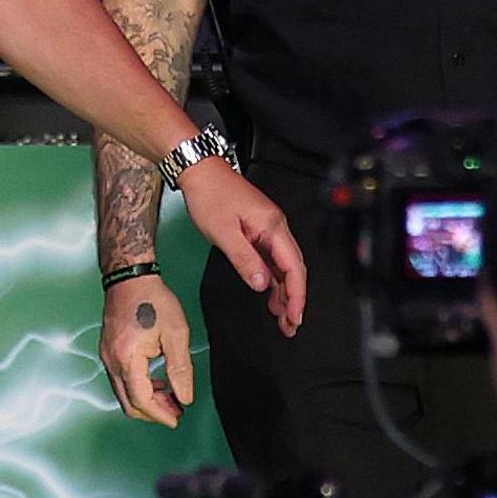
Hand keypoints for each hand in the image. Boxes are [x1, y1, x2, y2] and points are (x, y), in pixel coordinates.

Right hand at [100, 272, 196, 425]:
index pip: (141, 399)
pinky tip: (157, 382)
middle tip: (176, 411)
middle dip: (152, 412)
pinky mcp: (108, 352)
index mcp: (128, 359)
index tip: (176, 420)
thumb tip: (184, 398)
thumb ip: (180, 369)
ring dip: (147, 400)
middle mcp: (112, 362)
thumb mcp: (176, 334)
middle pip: (128, 402)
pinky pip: (122, 380)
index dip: (159, 414)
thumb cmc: (153, 301)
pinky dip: (139, 388)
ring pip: (124, 393)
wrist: (130, 278)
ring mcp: (107, 357)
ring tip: (171, 396)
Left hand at [177, 160, 305, 334]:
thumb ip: (245, 260)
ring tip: (281, 317)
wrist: (199, 172)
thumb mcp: (224, 232)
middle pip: (293, 269)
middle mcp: (276, 228)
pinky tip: (269, 294)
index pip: (294, 267)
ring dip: (284, 292)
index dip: (297, 295)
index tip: (295, 316)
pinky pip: (271, 259)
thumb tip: (262, 284)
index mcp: (272, 227)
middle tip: (290, 325)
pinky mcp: (258, 230)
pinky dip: (272, 279)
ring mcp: (268, 229)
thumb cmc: (210, 195)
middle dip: (294, 299)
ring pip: (283, 266)